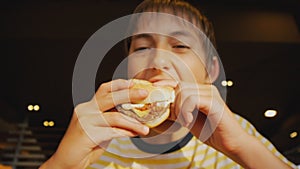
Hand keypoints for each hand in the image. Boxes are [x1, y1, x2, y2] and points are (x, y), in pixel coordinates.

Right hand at [40, 79, 148, 168]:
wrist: (66, 161)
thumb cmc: (83, 146)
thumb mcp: (100, 128)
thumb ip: (112, 121)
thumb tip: (133, 118)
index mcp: (88, 107)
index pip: (104, 89)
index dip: (120, 84)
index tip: (133, 83)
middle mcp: (85, 110)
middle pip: (111, 97)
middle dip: (130, 94)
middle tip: (144, 94)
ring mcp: (85, 121)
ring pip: (115, 117)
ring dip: (133, 123)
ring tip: (144, 128)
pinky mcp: (87, 133)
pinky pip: (112, 131)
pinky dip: (125, 133)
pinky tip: (133, 134)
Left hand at [154, 80, 292, 167]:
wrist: (231, 143)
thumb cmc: (211, 132)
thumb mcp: (189, 119)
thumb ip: (177, 111)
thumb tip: (162, 106)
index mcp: (201, 91)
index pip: (179, 83)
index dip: (165, 85)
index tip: (153, 89)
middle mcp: (206, 89)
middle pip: (179, 86)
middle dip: (172, 102)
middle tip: (176, 117)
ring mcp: (211, 93)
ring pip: (183, 92)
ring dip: (179, 109)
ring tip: (185, 122)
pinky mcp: (213, 101)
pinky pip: (191, 99)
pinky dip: (185, 111)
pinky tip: (189, 122)